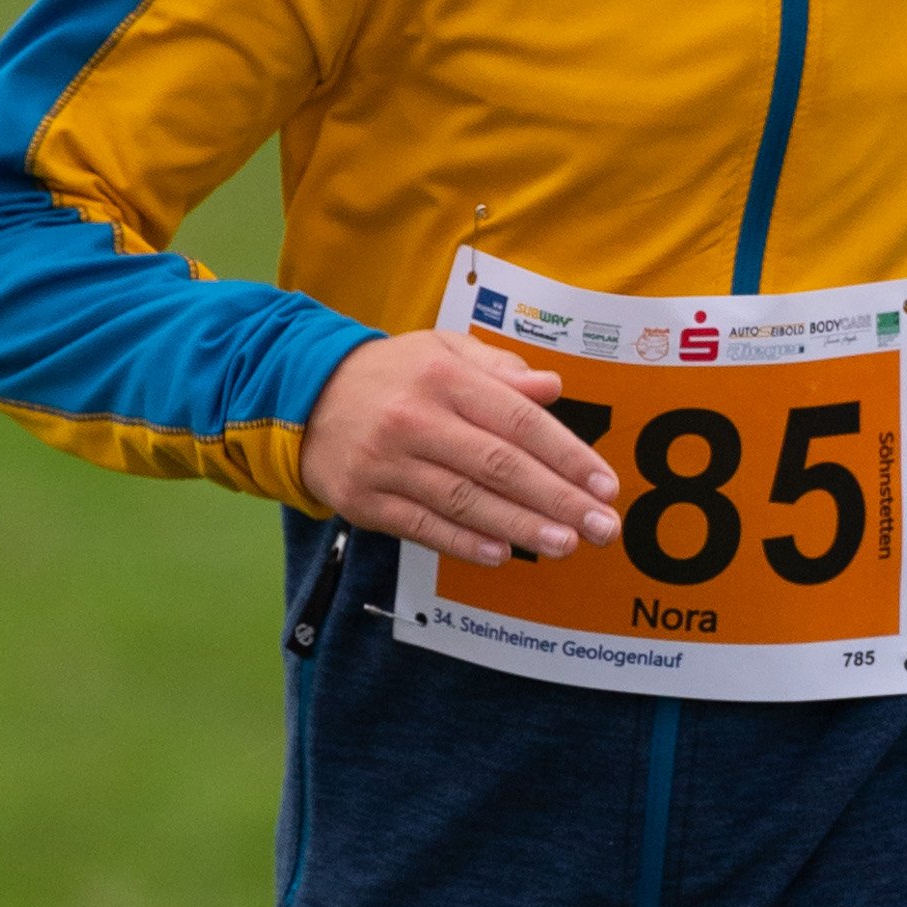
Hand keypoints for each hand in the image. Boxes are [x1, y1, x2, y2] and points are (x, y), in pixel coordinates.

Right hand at [302, 332, 621, 565]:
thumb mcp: (443, 351)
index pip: (519, 419)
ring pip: (465, 501)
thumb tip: (554, 388)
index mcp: (444, 376)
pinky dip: (464, 543)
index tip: (605, 485)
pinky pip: (423, 526)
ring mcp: (387, 462)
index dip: (568, 456)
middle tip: (602, 528)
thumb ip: (500, 369)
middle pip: (499, 465)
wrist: (302, 397)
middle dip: (558, 500)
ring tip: (566, 545)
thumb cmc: (392, 375)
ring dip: (520, 527)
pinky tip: (503, 554)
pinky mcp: (365, 500)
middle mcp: (416, 418)